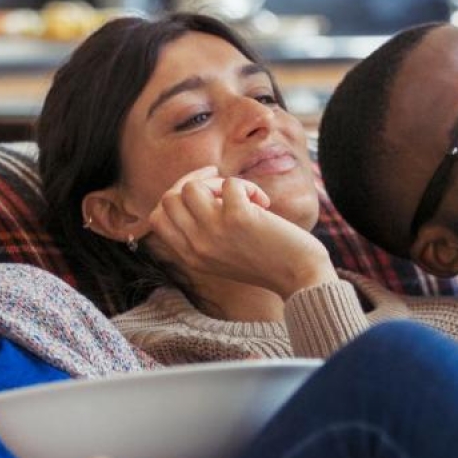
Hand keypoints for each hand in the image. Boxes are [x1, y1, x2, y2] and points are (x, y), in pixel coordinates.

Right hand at [147, 167, 337, 298]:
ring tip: (242, 196)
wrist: (300, 276)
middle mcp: (197, 245)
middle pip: (169, 198)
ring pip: (191, 186)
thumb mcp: (222, 254)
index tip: (201, 192)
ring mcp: (215, 232)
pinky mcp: (238, 218)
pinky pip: (230, 183)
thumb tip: (194, 188)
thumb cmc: (266, 260)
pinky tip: (263, 203)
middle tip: (221, 187)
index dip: (175, 197)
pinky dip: (248, 186)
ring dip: (217, 182)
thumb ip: (202, 231)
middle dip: (194, 182)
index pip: (157, 218)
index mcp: (190, 256)